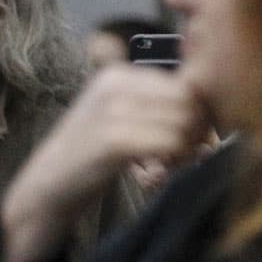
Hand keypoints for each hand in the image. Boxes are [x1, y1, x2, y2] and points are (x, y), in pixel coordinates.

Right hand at [0, 68, 210, 261]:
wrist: (48, 186)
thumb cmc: (93, 155)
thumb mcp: (123, 118)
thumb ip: (160, 109)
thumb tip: (213, 119)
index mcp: (120, 74)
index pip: (187, 85)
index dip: (198, 116)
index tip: (190, 142)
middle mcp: (116, 84)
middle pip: (190, 102)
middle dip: (195, 134)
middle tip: (181, 159)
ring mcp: (112, 110)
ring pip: (184, 123)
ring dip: (185, 151)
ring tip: (164, 168)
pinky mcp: (112, 139)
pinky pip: (170, 143)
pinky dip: (172, 162)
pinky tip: (152, 175)